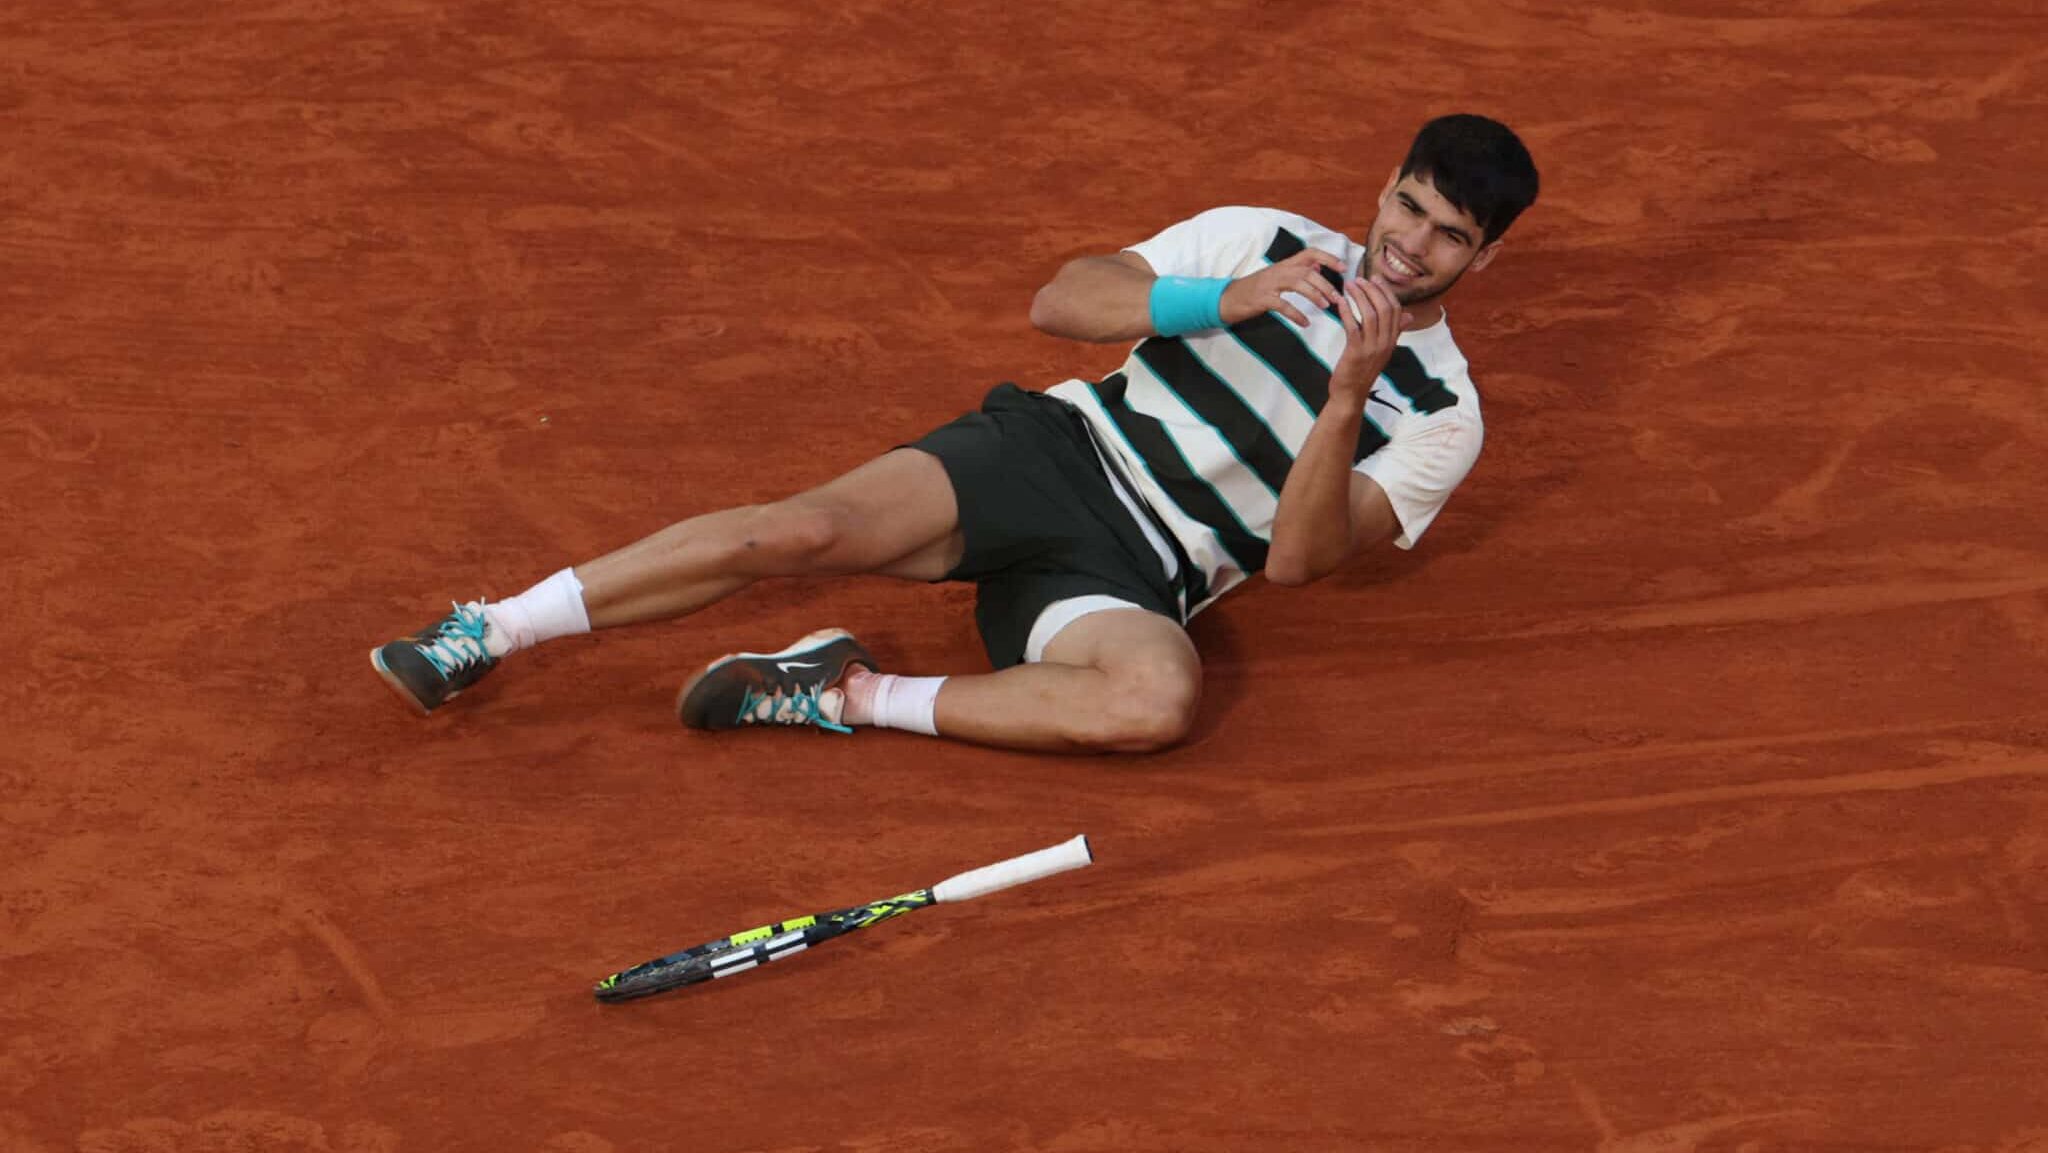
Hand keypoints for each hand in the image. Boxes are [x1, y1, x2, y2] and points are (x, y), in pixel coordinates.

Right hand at [1218, 247, 1344, 326]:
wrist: (1226, 299)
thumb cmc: (1254, 290)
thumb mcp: (1276, 277)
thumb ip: (1296, 272)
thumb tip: (1317, 268)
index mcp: (1284, 264)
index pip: (1310, 253)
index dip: (1328, 258)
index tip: (1343, 268)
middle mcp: (1278, 270)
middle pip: (1307, 271)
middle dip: (1326, 284)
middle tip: (1338, 298)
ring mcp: (1269, 284)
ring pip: (1298, 284)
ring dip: (1315, 295)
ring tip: (1326, 306)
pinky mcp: (1262, 299)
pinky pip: (1283, 305)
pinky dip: (1296, 314)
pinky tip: (1305, 322)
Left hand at [1329, 278, 1409, 404]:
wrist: (1350, 393)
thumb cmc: (1362, 369)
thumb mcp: (1382, 349)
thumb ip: (1394, 331)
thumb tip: (1409, 316)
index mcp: (1393, 339)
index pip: (1396, 309)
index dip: (1386, 291)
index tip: (1375, 278)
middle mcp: (1386, 342)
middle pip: (1385, 308)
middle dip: (1372, 290)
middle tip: (1358, 279)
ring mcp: (1372, 348)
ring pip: (1370, 314)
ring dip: (1359, 296)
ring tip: (1348, 286)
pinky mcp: (1356, 352)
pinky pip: (1353, 326)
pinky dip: (1347, 311)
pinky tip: (1340, 302)